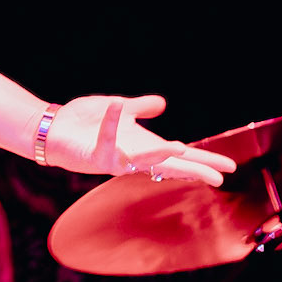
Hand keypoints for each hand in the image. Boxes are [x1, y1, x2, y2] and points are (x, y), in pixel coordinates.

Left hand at [46, 94, 236, 186]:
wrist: (52, 128)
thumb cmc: (83, 121)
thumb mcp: (116, 108)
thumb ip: (138, 108)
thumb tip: (163, 104)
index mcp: (142, 145)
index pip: (178, 155)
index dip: (202, 160)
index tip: (228, 167)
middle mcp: (132, 156)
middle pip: (169, 165)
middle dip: (193, 169)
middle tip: (220, 177)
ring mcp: (115, 158)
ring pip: (141, 161)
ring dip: (160, 154)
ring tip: (181, 148)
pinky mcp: (95, 156)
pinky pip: (106, 139)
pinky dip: (112, 123)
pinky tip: (118, 106)